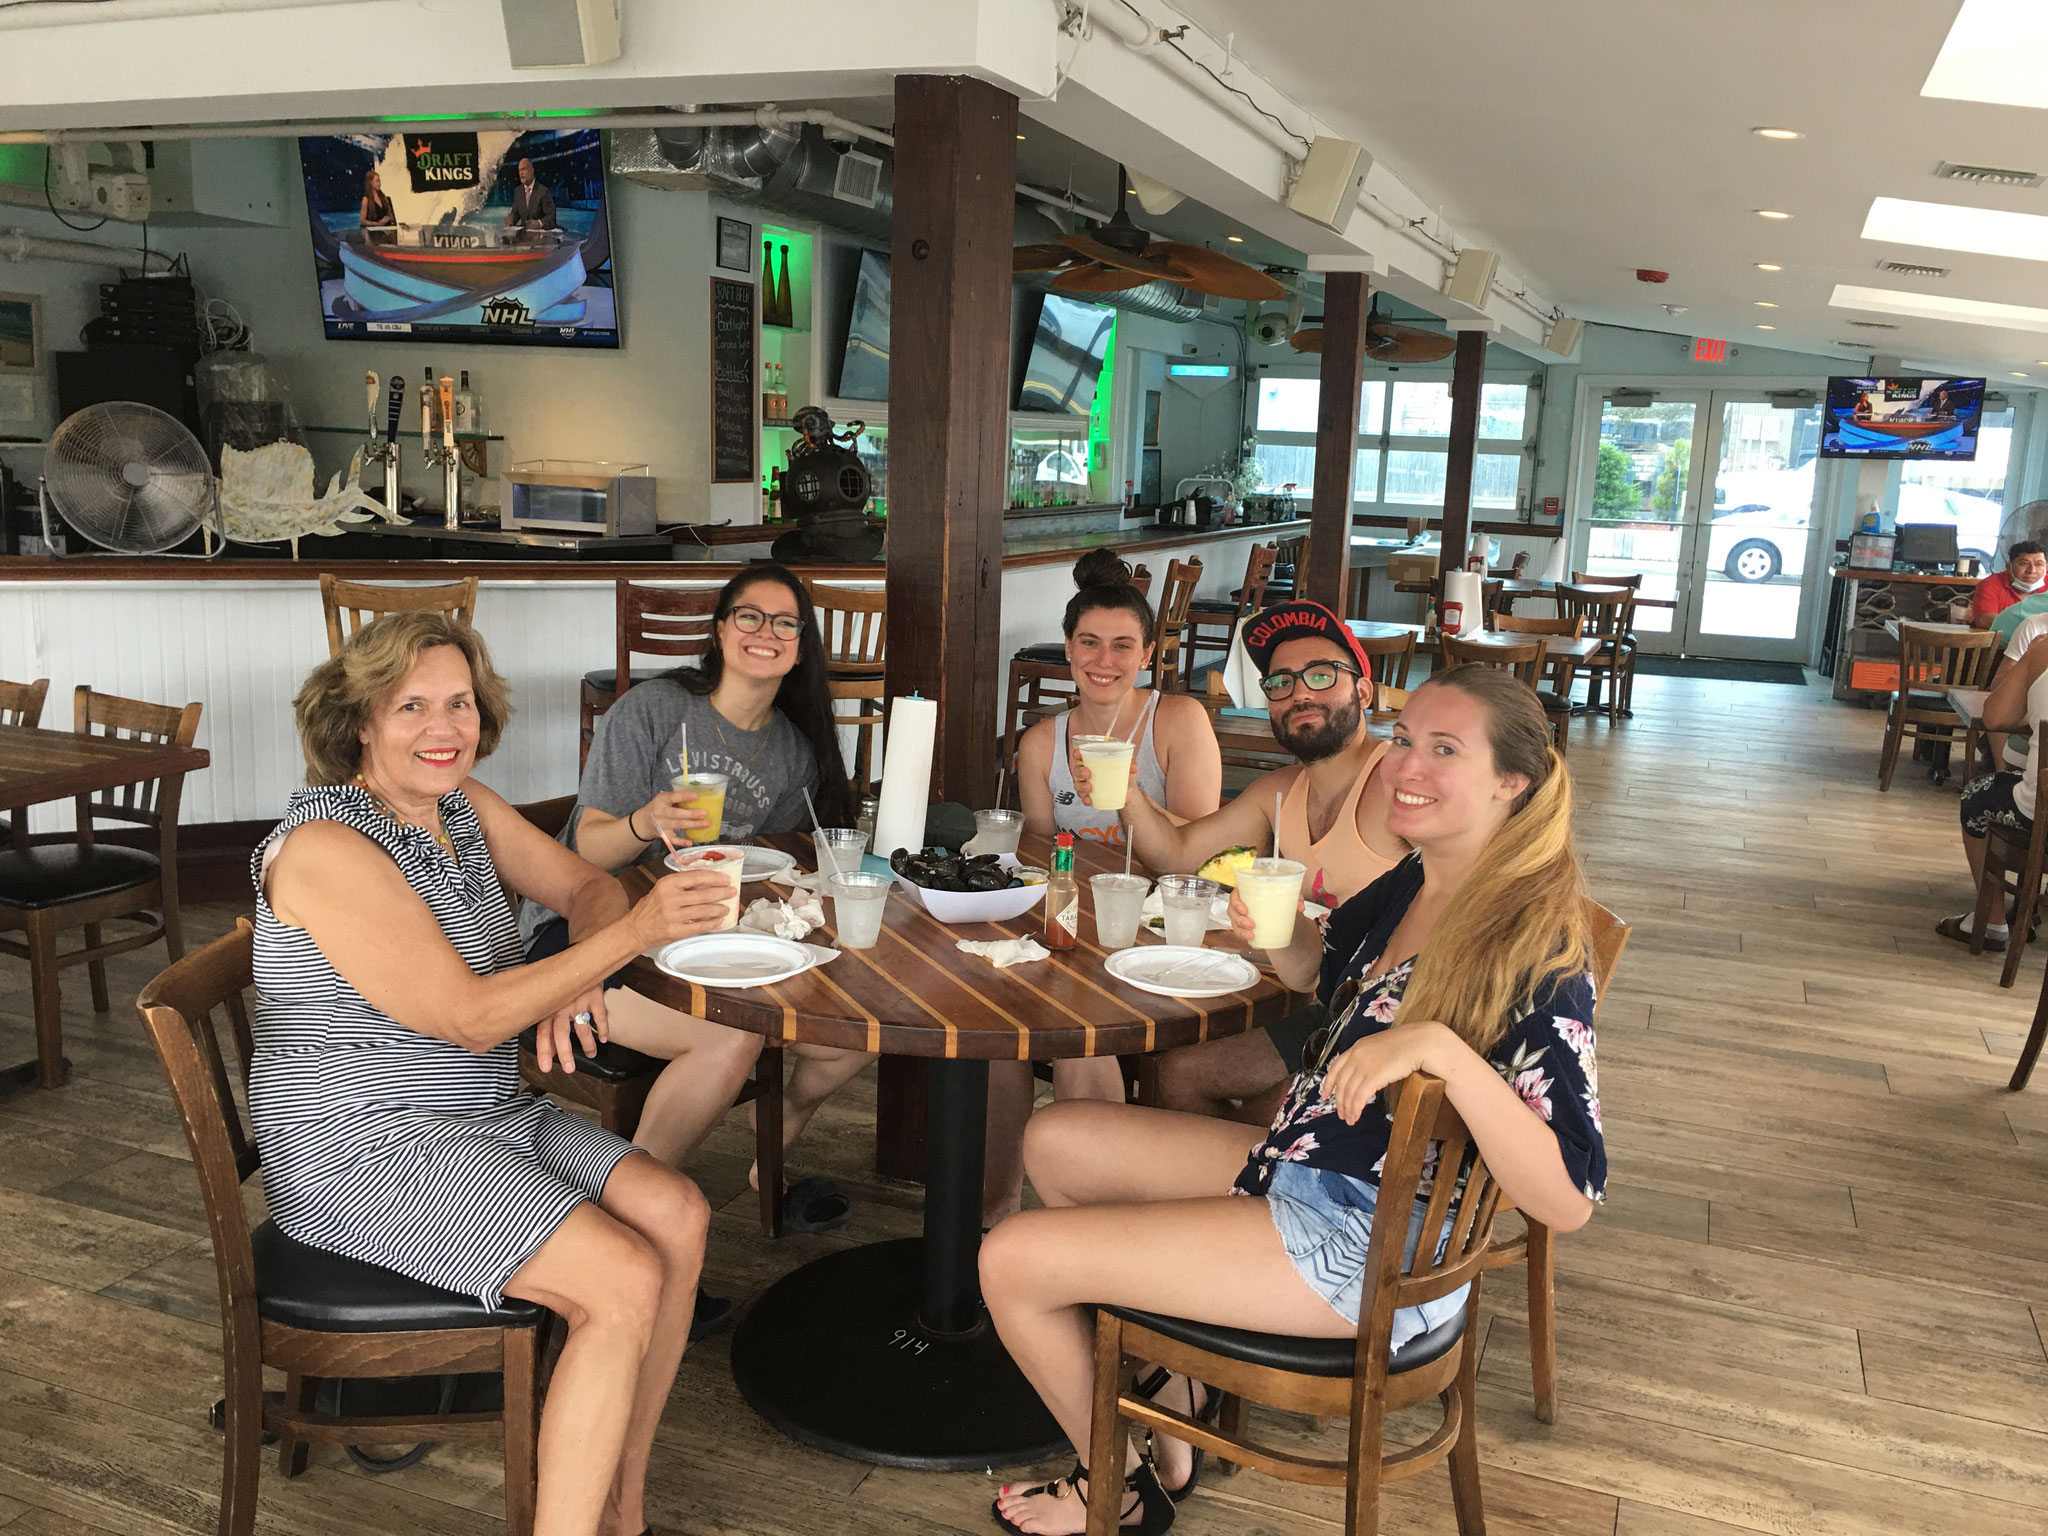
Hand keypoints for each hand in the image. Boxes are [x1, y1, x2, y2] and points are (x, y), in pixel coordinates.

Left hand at [534, 986, 606, 1075]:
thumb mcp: (552, 1003)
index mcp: (548, 1009)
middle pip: (560, 1032)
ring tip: (591, 1054)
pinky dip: (603, 1028)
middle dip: (565, 1052)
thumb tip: (548, 1050)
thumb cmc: (563, 986)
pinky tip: (604, 1037)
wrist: (580, 961)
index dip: (544, 1051)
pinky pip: (600, 1015)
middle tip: (569, 1068)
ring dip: (587, 1044)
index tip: (546, 1067)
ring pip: (582, 1027)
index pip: (543, 1033)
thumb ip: (549, 1025)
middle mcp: (561, 1006)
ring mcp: (578, 1001)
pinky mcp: (594, 996)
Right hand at [630, 868, 738, 946]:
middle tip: (732, 892)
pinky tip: (718, 921)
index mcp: (667, 883)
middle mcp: (670, 898)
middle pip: (704, 894)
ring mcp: (673, 916)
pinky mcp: (676, 931)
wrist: (636, 929)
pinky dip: (712, 923)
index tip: (726, 879)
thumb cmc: (651, 907)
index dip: (715, 877)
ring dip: (719, 909)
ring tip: (726, 908)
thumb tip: (709, 881)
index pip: (696, 876)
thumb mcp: (662, 889)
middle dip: (722, 893)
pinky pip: (700, 925)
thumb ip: (681, 885)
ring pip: (704, 910)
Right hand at [639, 789, 712, 843]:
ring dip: (692, 825)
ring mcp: (661, 824)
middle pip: (676, 813)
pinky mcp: (663, 835)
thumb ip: (677, 798)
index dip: (684, 796)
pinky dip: (681, 842)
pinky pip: (672, 839)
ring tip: (706, 824)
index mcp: (661, 800)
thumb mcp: (664, 799)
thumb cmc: (659, 807)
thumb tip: (700, 798)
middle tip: (704, 813)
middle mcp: (659, 812)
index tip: (696, 796)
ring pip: (678, 825)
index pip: (672, 797)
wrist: (644, 822)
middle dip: (691, 814)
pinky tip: (690, 842)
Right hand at [1069, 748, 1138, 808]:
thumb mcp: (1128, 764)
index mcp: (1094, 760)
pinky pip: (1083, 797)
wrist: (1128, 791)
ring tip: (1089, 787)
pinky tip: (1089, 800)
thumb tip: (1133, 768)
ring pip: (1078, 784)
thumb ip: (1131, 763)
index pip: (1081, 755)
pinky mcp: (1089, 795)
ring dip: (1081, 786)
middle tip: (1088, 773)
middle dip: (1080, 771)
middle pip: (1077, 770)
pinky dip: (1085, 799)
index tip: (1078, 754)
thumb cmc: (1124, 773)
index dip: (1077, 754)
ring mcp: (1086, 783)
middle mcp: (1087, 771)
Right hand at [1226, 888, 1302, 950]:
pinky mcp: (1245, 927)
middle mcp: (1242, 903)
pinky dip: (1246, 939)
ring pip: (1234, 923)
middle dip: (1239, 919)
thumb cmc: (1283, 900)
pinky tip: (1255, 943)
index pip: (1235, 894)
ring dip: (1241, 930)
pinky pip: (1240, 933)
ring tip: (1252, 935)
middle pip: (1231, 910)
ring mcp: (1242, 916)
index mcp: (1248, 891)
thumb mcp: (1290, 896)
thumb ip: (1296, 897)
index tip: (1245, 910)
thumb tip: (1299, 907)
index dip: (1236, 902)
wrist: (1286, 915)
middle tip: (1252, 924)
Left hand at [1320, 1022, 1445, 1124]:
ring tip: (1349, 1119)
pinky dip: (1355, 1108)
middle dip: (1339, 1100)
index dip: (1328, 1082)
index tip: (1325, 1093)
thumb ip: (1370, 1057)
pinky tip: (1356, 1116)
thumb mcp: (1381, 1046)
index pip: (1336, 1066)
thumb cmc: (1407, 1045)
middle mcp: (1358, 1055)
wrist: (1421, 1042)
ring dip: (1347, 1108)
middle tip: (1340, 1113)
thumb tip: (1365, 1073)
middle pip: (1341, 1082)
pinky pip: (1359, 1097)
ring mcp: (1365, 1065)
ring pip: (1349, 1092)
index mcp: (1358, 1047)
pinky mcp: (1374, 1076)